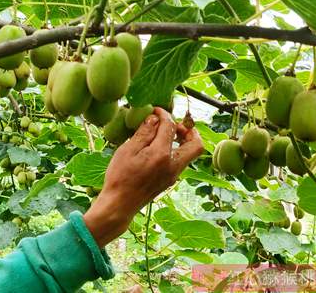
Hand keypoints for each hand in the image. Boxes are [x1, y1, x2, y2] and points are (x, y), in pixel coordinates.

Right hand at [83, 107, 203, 247]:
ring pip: (189, 154)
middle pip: (195, 144)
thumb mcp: (127, 150)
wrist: (120, 204)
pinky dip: (174, 151)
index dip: (164, 114)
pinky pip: (179, 162)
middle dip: (189, 130)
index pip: (170, 127)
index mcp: (161, 154)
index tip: (155, 110)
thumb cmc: (120, 177)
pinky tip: (157, 149)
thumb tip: (154, 118)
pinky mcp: (169, 181)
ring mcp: (173, 175)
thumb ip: (143, 133)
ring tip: (164, 134)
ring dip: (182, 141)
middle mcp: (173, 165)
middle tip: (174, 124)